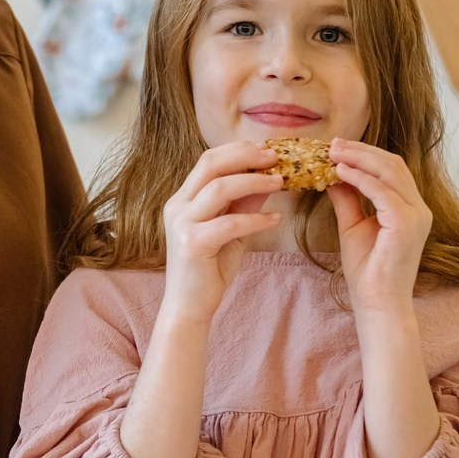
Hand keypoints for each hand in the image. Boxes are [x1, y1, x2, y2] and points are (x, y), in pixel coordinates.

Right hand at [161, 141, 282, 324]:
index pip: (209, 160)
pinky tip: (275, 221)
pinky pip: (230, 223)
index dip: (239, 150)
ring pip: (220, 188)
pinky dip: (256, 219)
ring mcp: (182, 224)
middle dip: (246, 156)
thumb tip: (269, 178)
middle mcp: (177, 206)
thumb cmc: (209, 270)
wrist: (189, 307)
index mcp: (183, 199)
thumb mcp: (231, 231)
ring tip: (280, 183)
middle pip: (211, 164)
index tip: (268, 150)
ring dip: (255, 181)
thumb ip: (244, 204)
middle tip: (276, 157)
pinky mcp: (192, 244)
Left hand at [327, 139, 432, 317]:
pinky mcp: (407, 223)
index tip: (337, 147)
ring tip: (333, 152)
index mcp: (410, 208)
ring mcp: (417, 215)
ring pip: (389, 173)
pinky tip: (340, 172)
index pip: (391, 170)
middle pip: (392, 165)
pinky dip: (360, 178)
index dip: (365, 154)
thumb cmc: (368, 271)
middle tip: (333, 143)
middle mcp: (419, 209)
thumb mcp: (353, 226)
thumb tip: (334, 175)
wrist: (377, 303)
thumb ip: (348, 199)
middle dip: (361, 151)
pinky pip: (382, 191)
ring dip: (359, 159)